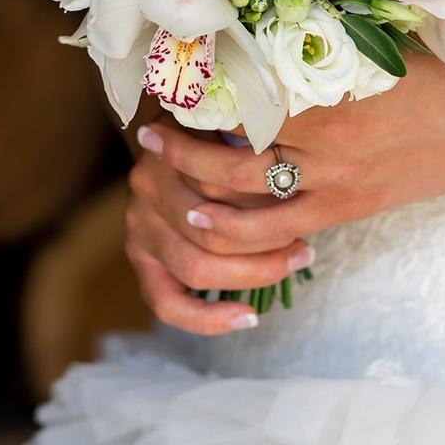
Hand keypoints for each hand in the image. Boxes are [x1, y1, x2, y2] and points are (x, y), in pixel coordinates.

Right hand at [123, 121, 314, 334]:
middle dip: (268, 241)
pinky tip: (248, 317)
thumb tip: (297, 175)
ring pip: (198, 266)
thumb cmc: (220, 136)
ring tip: (291, 266)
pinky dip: (208, 319)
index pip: (223, 184)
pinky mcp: (139, 259)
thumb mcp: (235, 127)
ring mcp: (138, 225)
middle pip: (212, 228)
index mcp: (170, 149)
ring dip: (253, 273)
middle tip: (305, 247)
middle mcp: (147, 186)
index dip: (270, 199)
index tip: (306, 205)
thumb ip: (252, 141)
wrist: (175, 141)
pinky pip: (168, 303)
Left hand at [136, 50, 444, 261]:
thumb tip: (250, 23)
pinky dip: (235, 229)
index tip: (166, 74)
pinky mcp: (345, 210)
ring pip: (238, 195)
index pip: (235, 91)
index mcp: (325, 88)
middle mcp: (322, 141)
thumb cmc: (438, 65)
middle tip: (148, 127)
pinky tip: (208, 217)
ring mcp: (333, 183)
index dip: (192, 86)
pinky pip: (275, 231)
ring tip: (164, 170)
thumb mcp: (372, 40)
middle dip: (177, 141)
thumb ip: (313, 39)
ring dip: (193, 184)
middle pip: (224, 147)